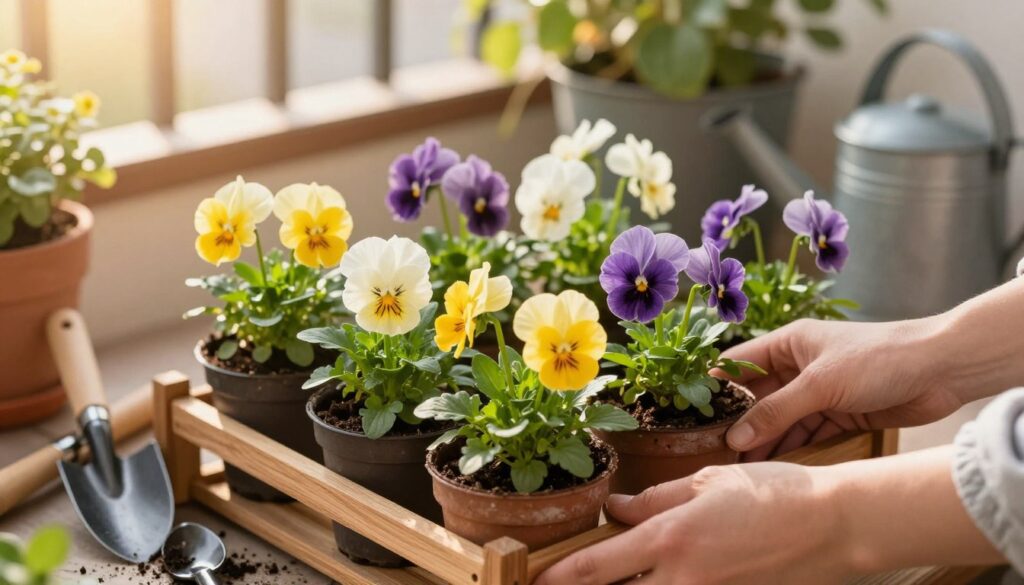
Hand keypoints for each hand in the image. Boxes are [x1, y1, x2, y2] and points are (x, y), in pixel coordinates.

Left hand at [533, 463, 848, 584]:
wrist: (834, 525)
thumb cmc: (773, 494)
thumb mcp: (706, 482)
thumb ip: (655, 499)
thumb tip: (616, 510)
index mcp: (671, 539)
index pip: (598, 567)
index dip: (561, 577)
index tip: (538, 580)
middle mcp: (684, 579)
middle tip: (567, 583)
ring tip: (622, 574)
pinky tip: (663, 579)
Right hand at [719, 318, 964, 459]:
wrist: (940, 369)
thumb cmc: (878, 358)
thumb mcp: (819, 384)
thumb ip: (776, 412)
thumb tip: (736, 437)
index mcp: (789, 343)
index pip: (740, 363)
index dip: (717, 386)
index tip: (693, 413)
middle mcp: (800, 364)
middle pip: (759, 396)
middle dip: (740, 422)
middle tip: (715, 450)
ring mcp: (820, 390)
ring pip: (782, 418)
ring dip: (765, 439)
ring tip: (742, 466)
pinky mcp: (840, 412)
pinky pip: (806, 432)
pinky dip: (792, 447)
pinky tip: (775, 465)